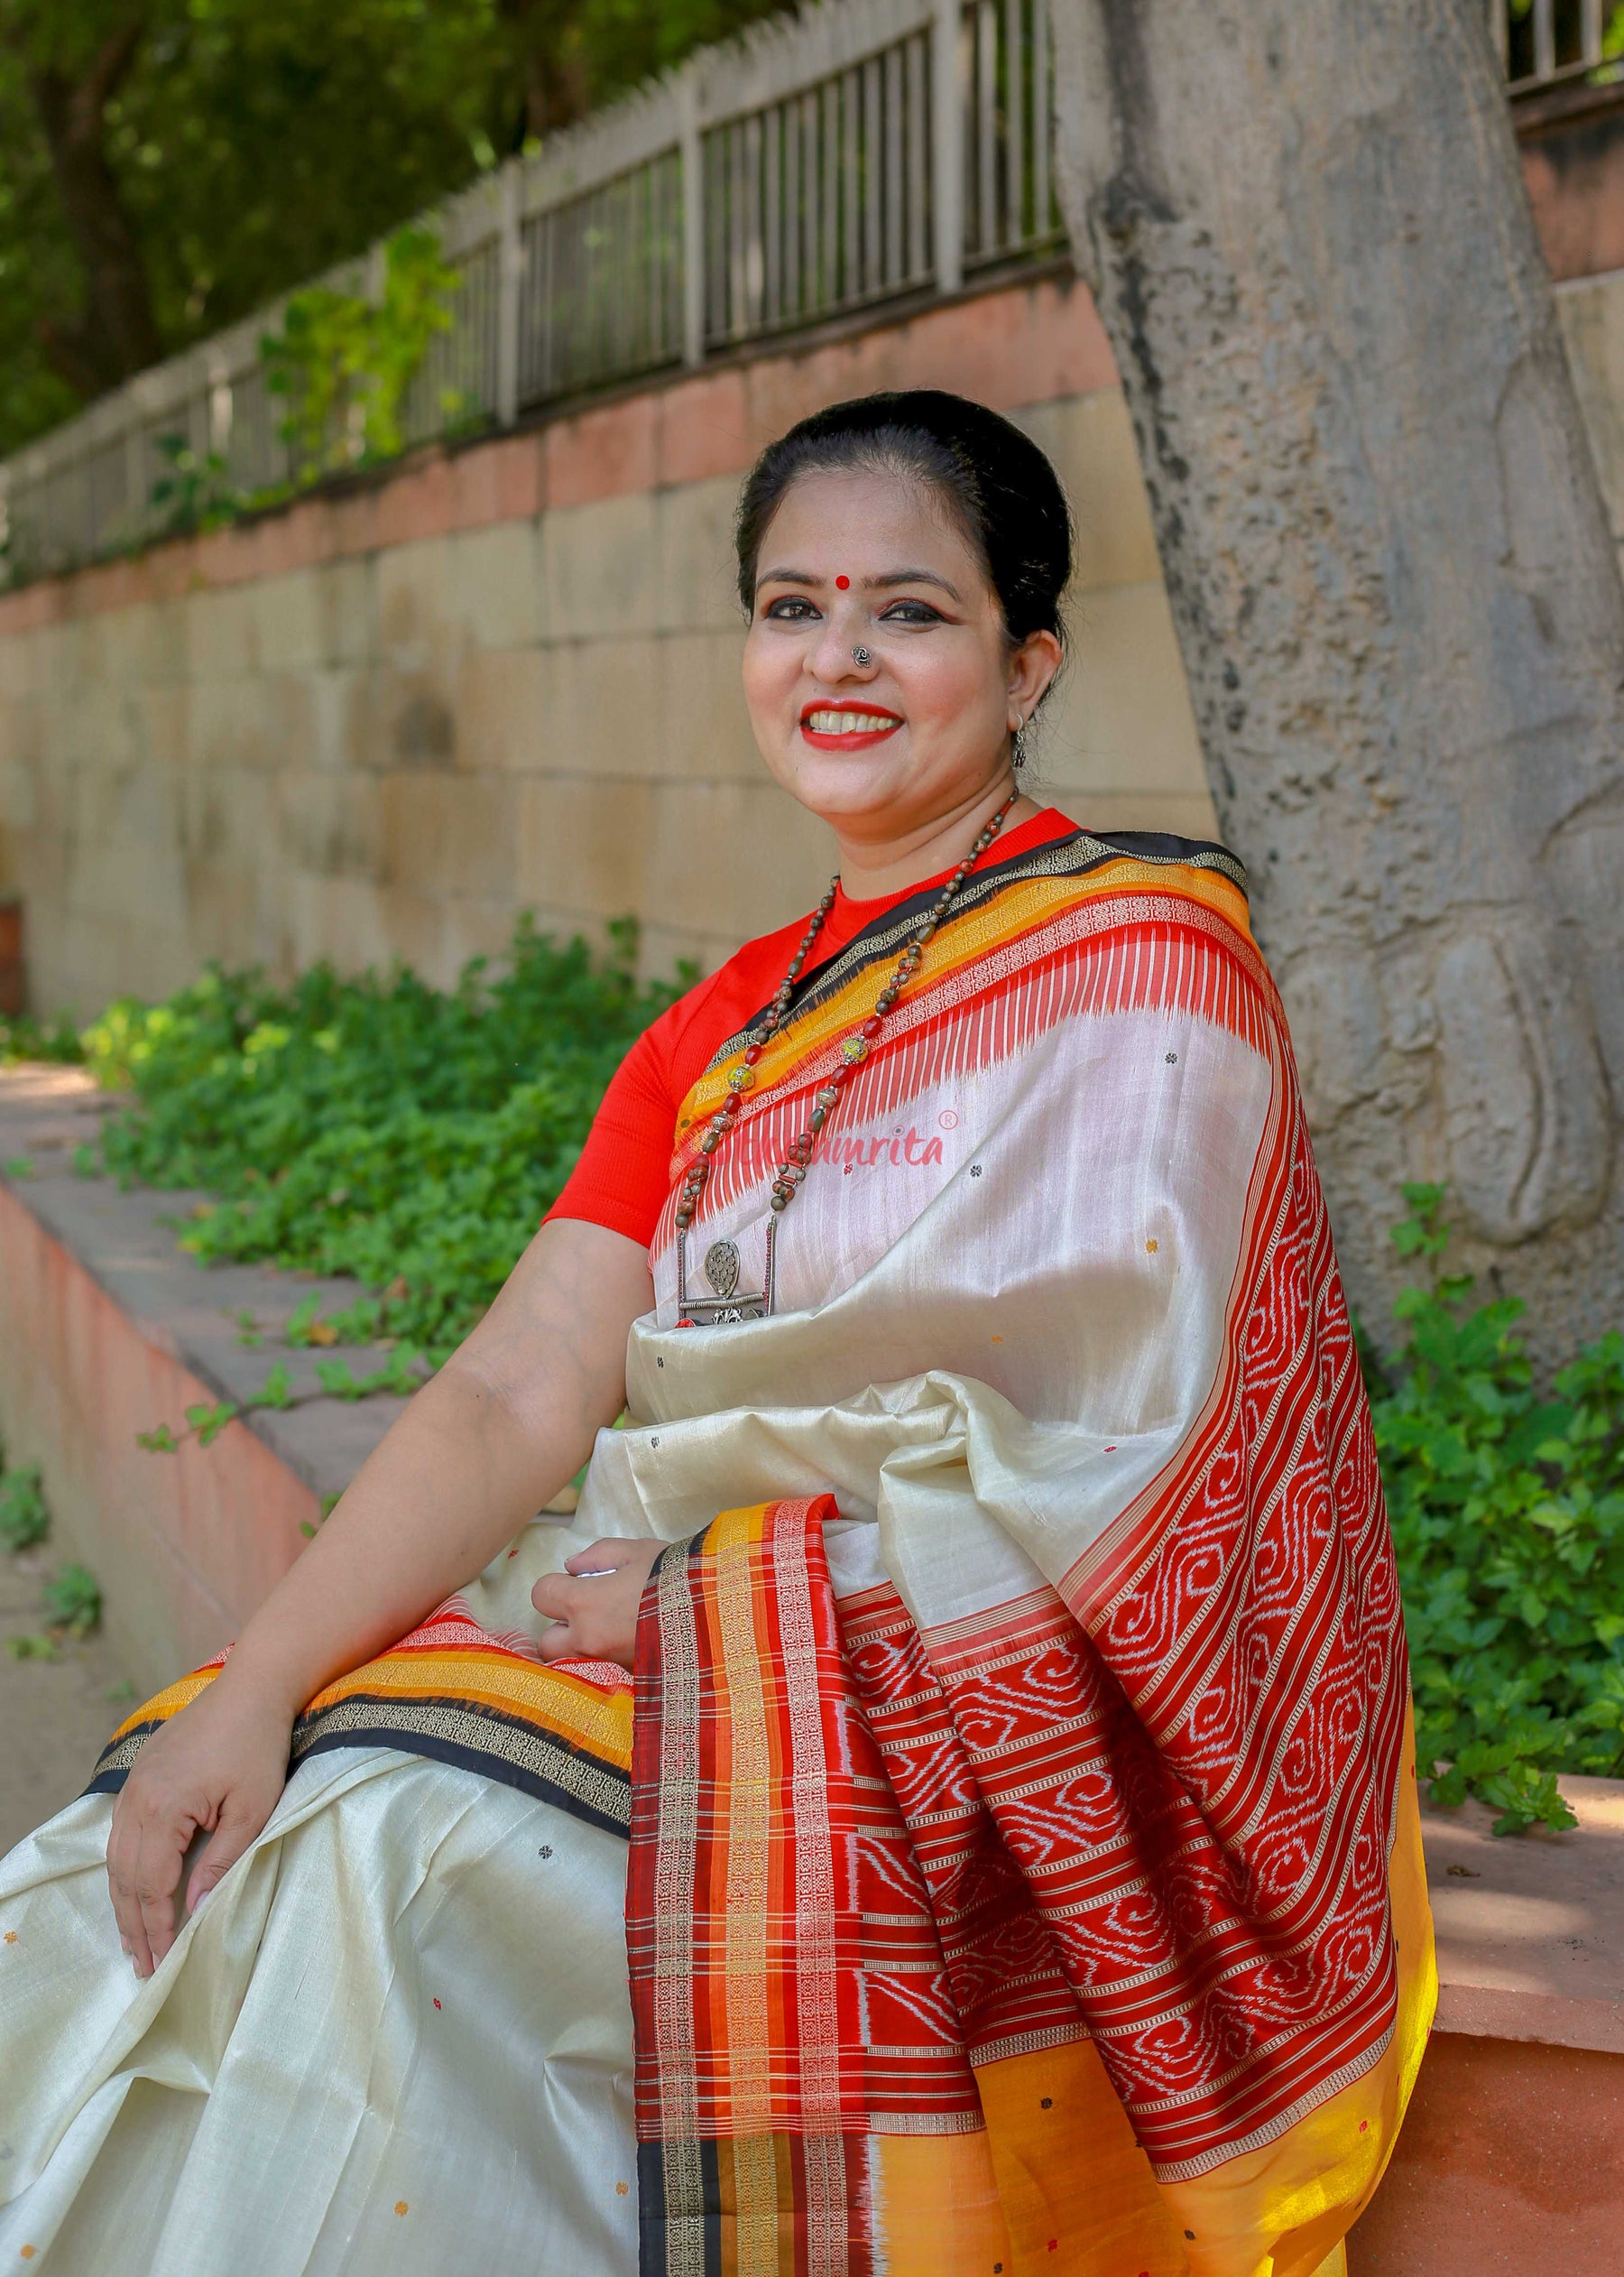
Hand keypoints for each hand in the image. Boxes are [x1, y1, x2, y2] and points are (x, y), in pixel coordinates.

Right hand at [106, 1669, 293, 1978]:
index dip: (158, 1927)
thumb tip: (198, 1910)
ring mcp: (133, 1786)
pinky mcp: (139, 1777)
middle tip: (142, 1967)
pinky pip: (121, 1834)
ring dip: (125, 1902)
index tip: (163, 1963)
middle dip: (135, 1925)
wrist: (251, 1688)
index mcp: (163, 1807)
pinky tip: (133, 1889)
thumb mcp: (252, 1808)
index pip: (152, 1885)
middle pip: (126, 1877)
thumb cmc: (258, 1746)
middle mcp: (137, 1799)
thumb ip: (222, 1860)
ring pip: (117, 1858)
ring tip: (133, 1940)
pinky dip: (125, 1869)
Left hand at [532, 1538, 662, 1671]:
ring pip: (571, 1662)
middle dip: (560, 1626)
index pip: (540, 1595)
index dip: (555, 1586)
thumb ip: (597, 1555)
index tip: (575, 1582)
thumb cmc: (673, 1577)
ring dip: (578, 1647)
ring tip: (605, 1630)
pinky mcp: (625, 1678)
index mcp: (584, 1602)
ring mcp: (606, 1663)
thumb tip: (572, 1566)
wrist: (713, 1612)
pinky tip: (624, 1644)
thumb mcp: (636, 1551)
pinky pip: (600, 1672)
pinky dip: (604, 1661)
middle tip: (587, 1612)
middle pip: (547, 1640)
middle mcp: (587, 1638)